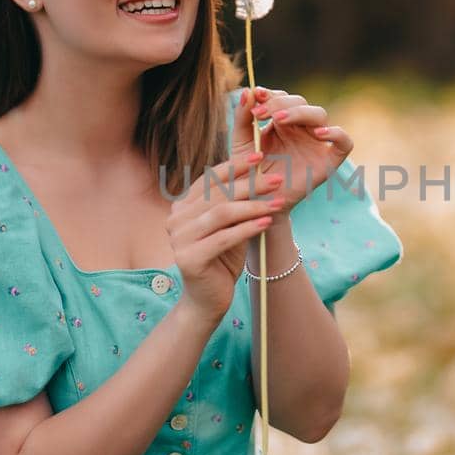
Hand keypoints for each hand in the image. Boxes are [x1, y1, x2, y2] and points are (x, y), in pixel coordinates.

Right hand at [168, 149, 286, 319]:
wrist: (208, 299)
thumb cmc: (222, 259)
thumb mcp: (230, 225)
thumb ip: (235, 202)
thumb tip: (261, 172)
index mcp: (182, 207)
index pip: (209, 179)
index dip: (235, 165)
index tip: (261, 156)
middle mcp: (176, 219)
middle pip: (218, 194)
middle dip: (251, 184)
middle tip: (277, 179)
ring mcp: (179, 239)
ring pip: (221, 213)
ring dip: (253, 206)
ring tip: (278, 203)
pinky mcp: (189, 258)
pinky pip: (224, 237)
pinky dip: (248, 228)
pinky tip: (267, 223)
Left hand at [228, 86, 354, 211]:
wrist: (258, 205)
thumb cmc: (250, 174)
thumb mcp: (241, 143)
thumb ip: (242, 117)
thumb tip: (249, 90)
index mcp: (282, 123)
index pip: (282, 98)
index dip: (271, 94)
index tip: (257, 95)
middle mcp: (301, 130)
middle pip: (301, 102)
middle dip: (281, 103)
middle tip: (261, 112)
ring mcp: (316, 144)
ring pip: (320, 115)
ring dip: (300, 113)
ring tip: (279, 119)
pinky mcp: (329, 161)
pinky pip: (344, 142)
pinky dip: (337, 134)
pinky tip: (318, 134)